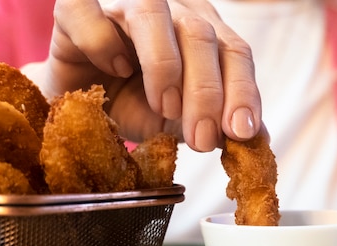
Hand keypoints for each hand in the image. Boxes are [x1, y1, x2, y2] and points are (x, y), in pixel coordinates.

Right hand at [22, 0, 260, 150]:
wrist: (85, 104)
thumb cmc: (139, 104)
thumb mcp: (186, 120)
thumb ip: (221, 124)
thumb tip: (261, 139)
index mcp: (203, 32)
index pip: (235, 51)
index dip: (242, 91)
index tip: (240, 132)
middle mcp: (171, 10)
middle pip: (200, 34)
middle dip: (206, 93)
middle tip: (201, 140)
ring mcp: (124, 5)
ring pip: (152, 12)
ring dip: (164, 66)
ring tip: (164, 108)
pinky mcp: (76, 10)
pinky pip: (88, 11)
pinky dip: (103, 42)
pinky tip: (115, 69)